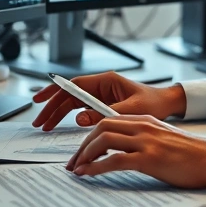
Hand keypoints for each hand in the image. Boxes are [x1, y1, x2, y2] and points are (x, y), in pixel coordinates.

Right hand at [31, 72, 185, 130]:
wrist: (166, 105)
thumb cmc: (154, 103)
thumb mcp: (131, 111)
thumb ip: (105, 114)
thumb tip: (80, 118)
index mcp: (106, 81)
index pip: (74, 85)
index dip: (55, 91)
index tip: (40, 99)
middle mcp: (101, 86)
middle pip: (69, 95)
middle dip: (52, 106)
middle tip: (39, 121)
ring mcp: (101, 95)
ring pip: (72, 102)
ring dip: (58, 113)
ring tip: (45, 125)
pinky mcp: (103, 104)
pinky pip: (80, 109)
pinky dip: (69, 116)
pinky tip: (59, 124)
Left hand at [67, 115, 205, 188]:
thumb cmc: (190, 153)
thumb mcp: (163, 138)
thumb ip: (144, 138)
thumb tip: (122, 151)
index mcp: (145, 120)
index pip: (108, 120)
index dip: (90, 135)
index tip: (81, 150)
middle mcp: (143, 126)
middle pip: (102, 127)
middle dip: (82, 144)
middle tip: (74, 161)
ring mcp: (146, 141)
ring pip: (104, 140)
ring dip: (85, 154)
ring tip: (77, 168)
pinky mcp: (149, 158)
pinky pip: (114, 160)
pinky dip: (96, 167)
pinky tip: (88, 173)